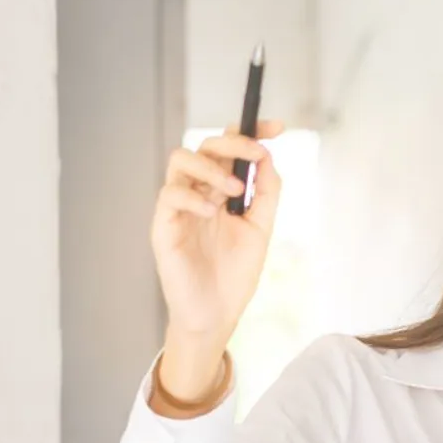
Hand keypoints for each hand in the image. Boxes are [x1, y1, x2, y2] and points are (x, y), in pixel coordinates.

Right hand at [149, 120, 283, 403]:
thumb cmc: (234, 274)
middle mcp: (199, 192)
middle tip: (256, 152)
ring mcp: (179, 207)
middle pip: (205, 145)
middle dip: (233, 141)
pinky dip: (193, 197)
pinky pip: (170, 194)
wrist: (216, 314)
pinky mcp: (163, 225)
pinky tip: (212, 213)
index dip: (251, 132)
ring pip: (181, 159)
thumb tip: (269, 157)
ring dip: (212, 167)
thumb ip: (266, 193)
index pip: (230, 149)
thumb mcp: (261, 229)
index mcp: (221, 191)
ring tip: (234, 190)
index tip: (278, 128)